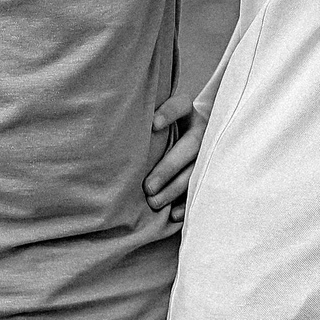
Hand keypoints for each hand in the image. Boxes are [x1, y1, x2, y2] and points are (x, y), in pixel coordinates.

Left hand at [144, 94, 205, 221]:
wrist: (190, 134)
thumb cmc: (161, 129)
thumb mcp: (155, 117)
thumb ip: (142, 120)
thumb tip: (109, 128)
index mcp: (187, 112)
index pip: (181, 106)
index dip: (169, 113)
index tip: (153, 125)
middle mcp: (200, 128)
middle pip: (190, 145)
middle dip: (169, 167)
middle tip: (148, 187)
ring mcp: (208, 149)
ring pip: (196, 169)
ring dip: (175, 188)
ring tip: (154, 202)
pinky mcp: (210, 169)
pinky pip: (201, 187)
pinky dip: (187, 202)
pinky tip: (173, 213)